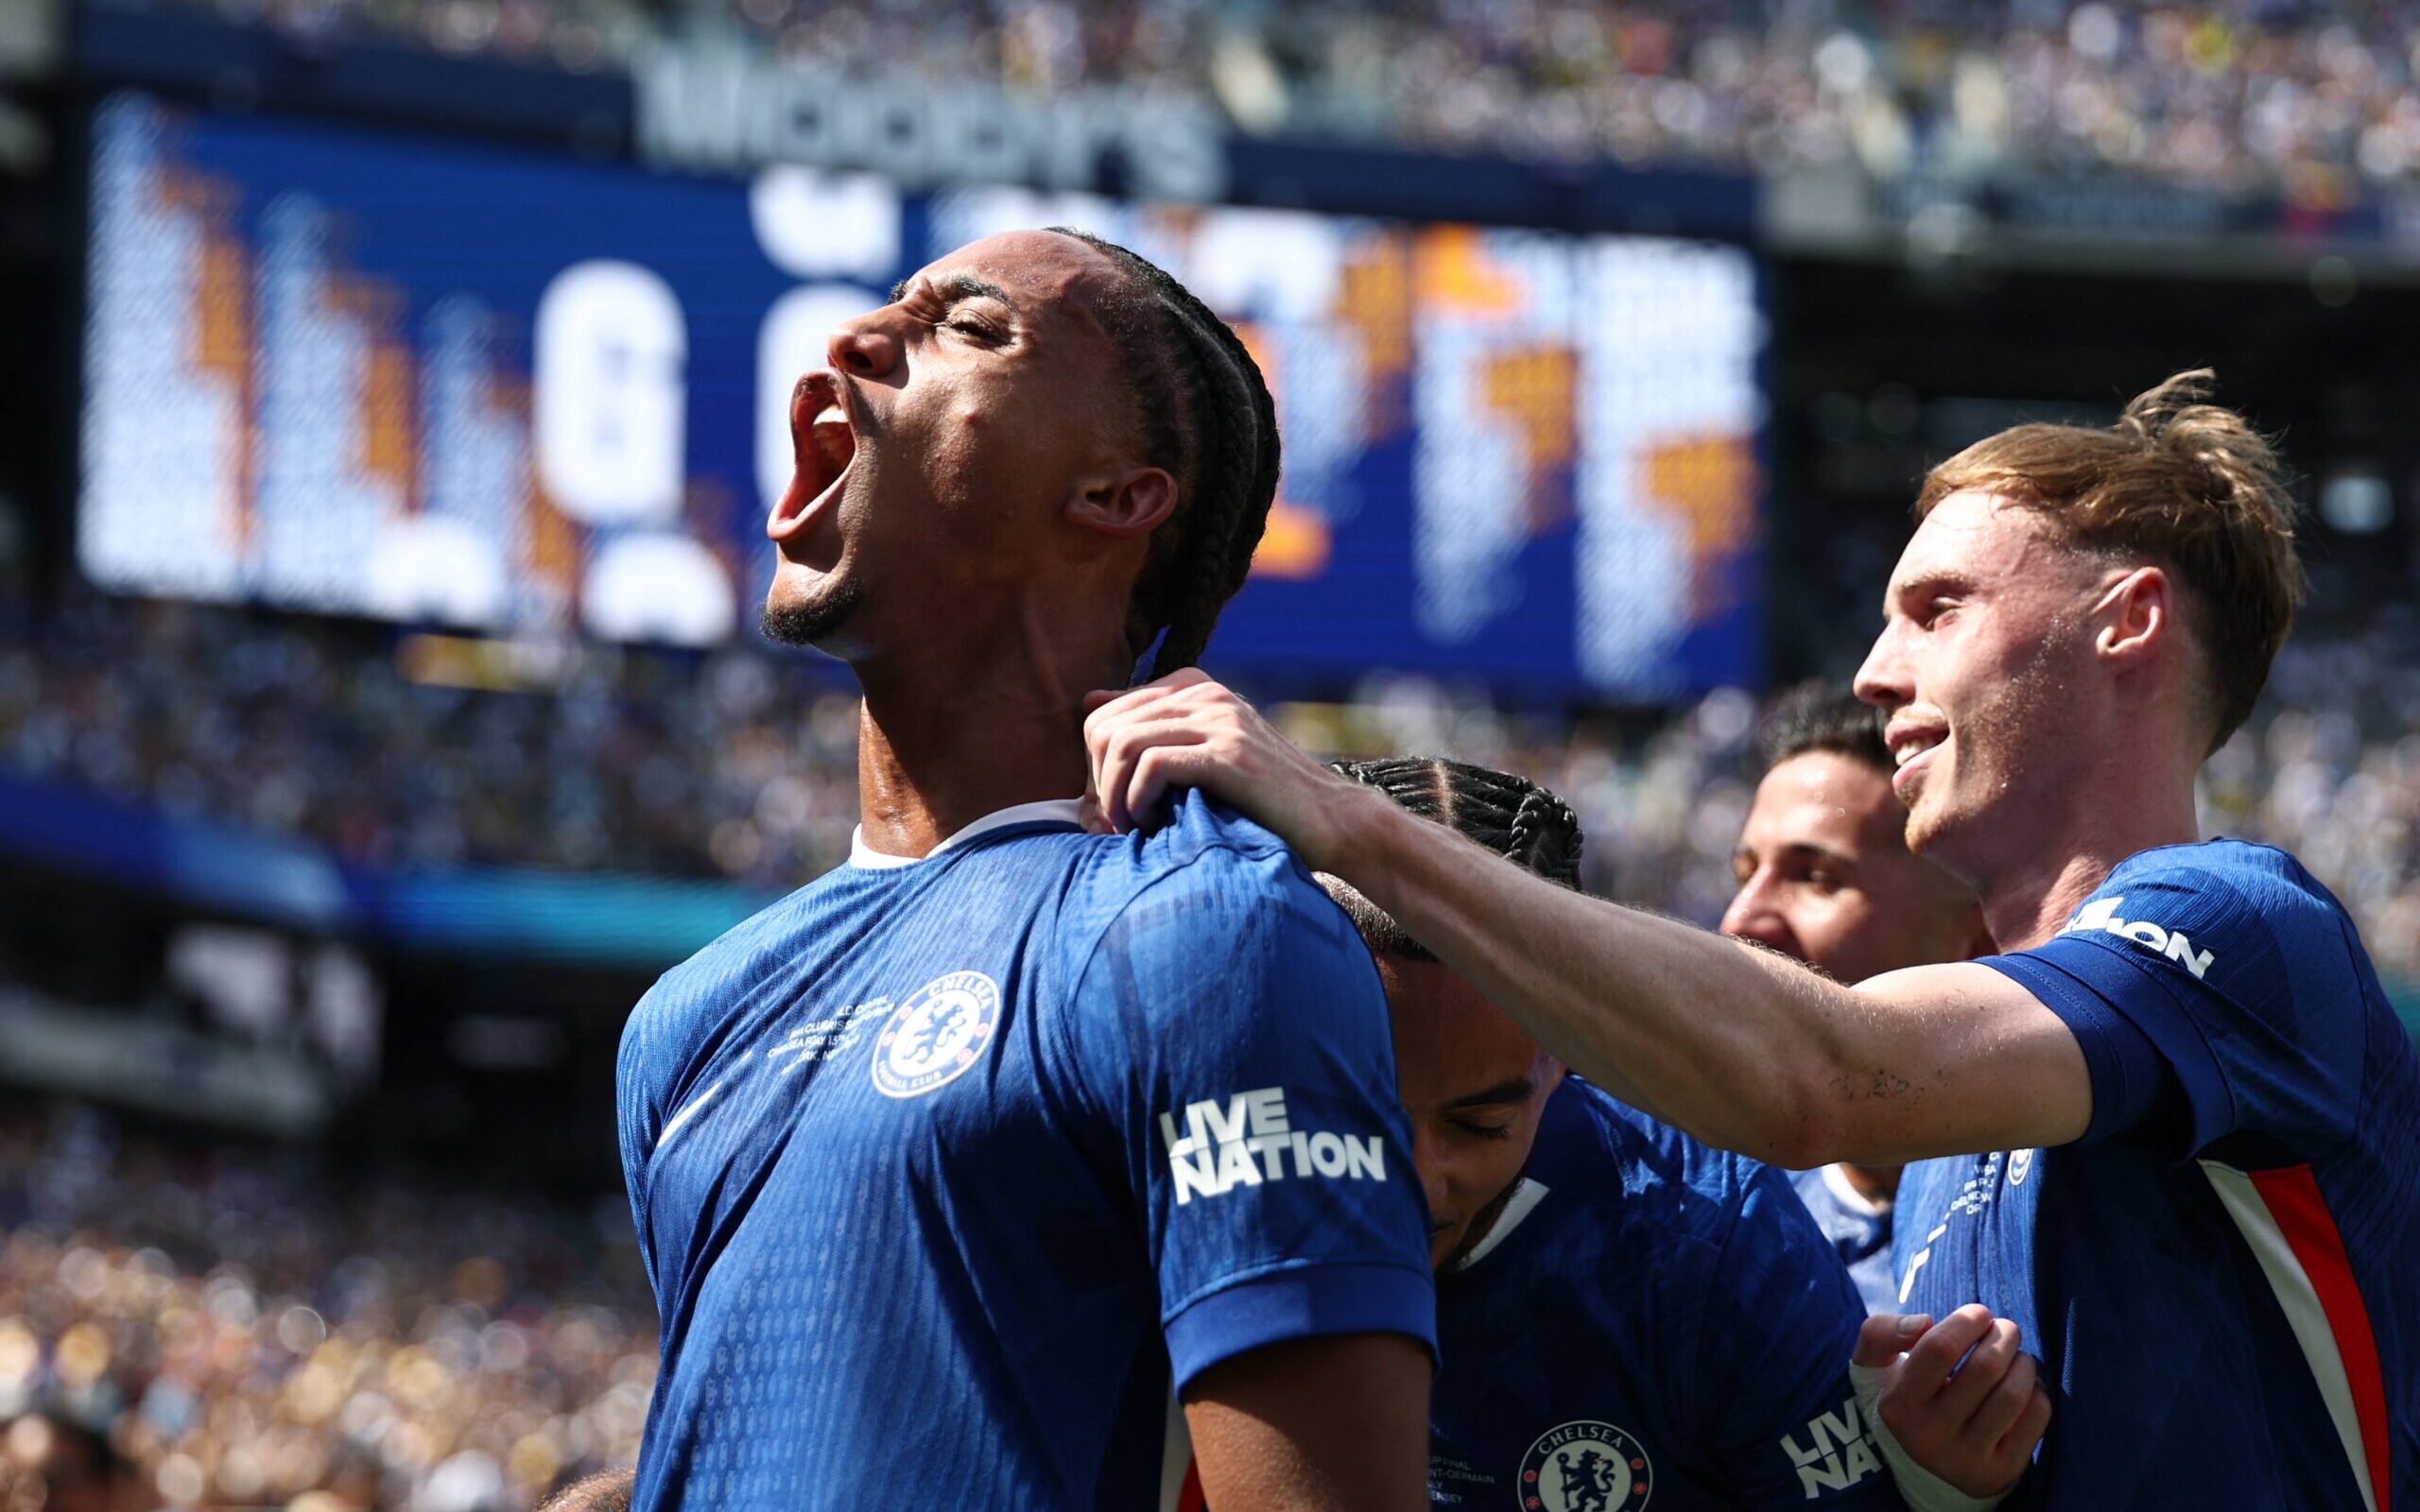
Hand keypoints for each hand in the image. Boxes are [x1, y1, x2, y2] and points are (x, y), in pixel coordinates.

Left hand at [1082, 669, 1377, 872]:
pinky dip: (1138, 802)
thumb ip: (1151, 727)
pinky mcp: (1230, 754)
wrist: (1332, 821)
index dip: (1095, 769)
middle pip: (1105, 728)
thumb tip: (1090, 702)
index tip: (1113, 810)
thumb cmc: (1262, 801)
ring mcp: (1220, 720)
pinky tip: (1155, 824)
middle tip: (1117, 824)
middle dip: (1098, 784)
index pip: (1104, 715)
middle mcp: (1205, 694)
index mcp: (1194, 688)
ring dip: (1113, 796)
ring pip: (1122, 743)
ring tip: (1133, 828)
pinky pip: (1152, 765)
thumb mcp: (1203, 754)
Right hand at [1858, 1305, 2050, 1498]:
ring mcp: (1968, 1458)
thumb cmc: (1907, 1397)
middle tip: (2007, 1329)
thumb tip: (1924, 1322)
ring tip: (2018, 1357)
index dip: (1967, 1321)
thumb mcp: (1877, 1365)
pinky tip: (2026, 1387)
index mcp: (1899, 1404)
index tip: (1979, 1313)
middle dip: (2004, 1336)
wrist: (1925, 1468)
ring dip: (2024, 1363)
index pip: (1940, 1348)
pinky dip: (2038, 1392)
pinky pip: (2036, 1420)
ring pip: (2013, 1395)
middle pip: (1985, 1368)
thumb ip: (1882, 1332)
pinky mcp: (2002, 1471)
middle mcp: (1931, 1436)